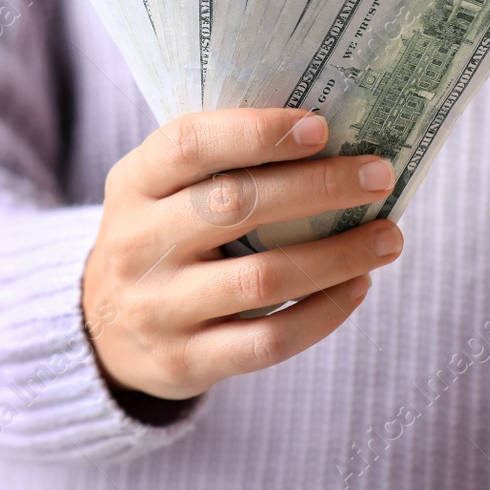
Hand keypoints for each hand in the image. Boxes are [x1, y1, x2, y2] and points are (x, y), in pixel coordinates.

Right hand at [82, 107, 402, 401]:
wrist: (101, 330)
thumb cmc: (159, 237)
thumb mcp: (158, 190)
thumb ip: (217, 165)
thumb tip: (328, 139)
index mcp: (133, 184)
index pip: (189, 144)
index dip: (256, 132)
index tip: (321, 128)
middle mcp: (138, 243)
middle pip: (235, 206)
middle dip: (318, 188)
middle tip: (378, 176)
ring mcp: (159, 307)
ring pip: (263, 279)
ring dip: (338, 255)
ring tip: (389, 237)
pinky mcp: (185, 360)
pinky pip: (268, 340)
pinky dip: (324, 313)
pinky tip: (358, 287)